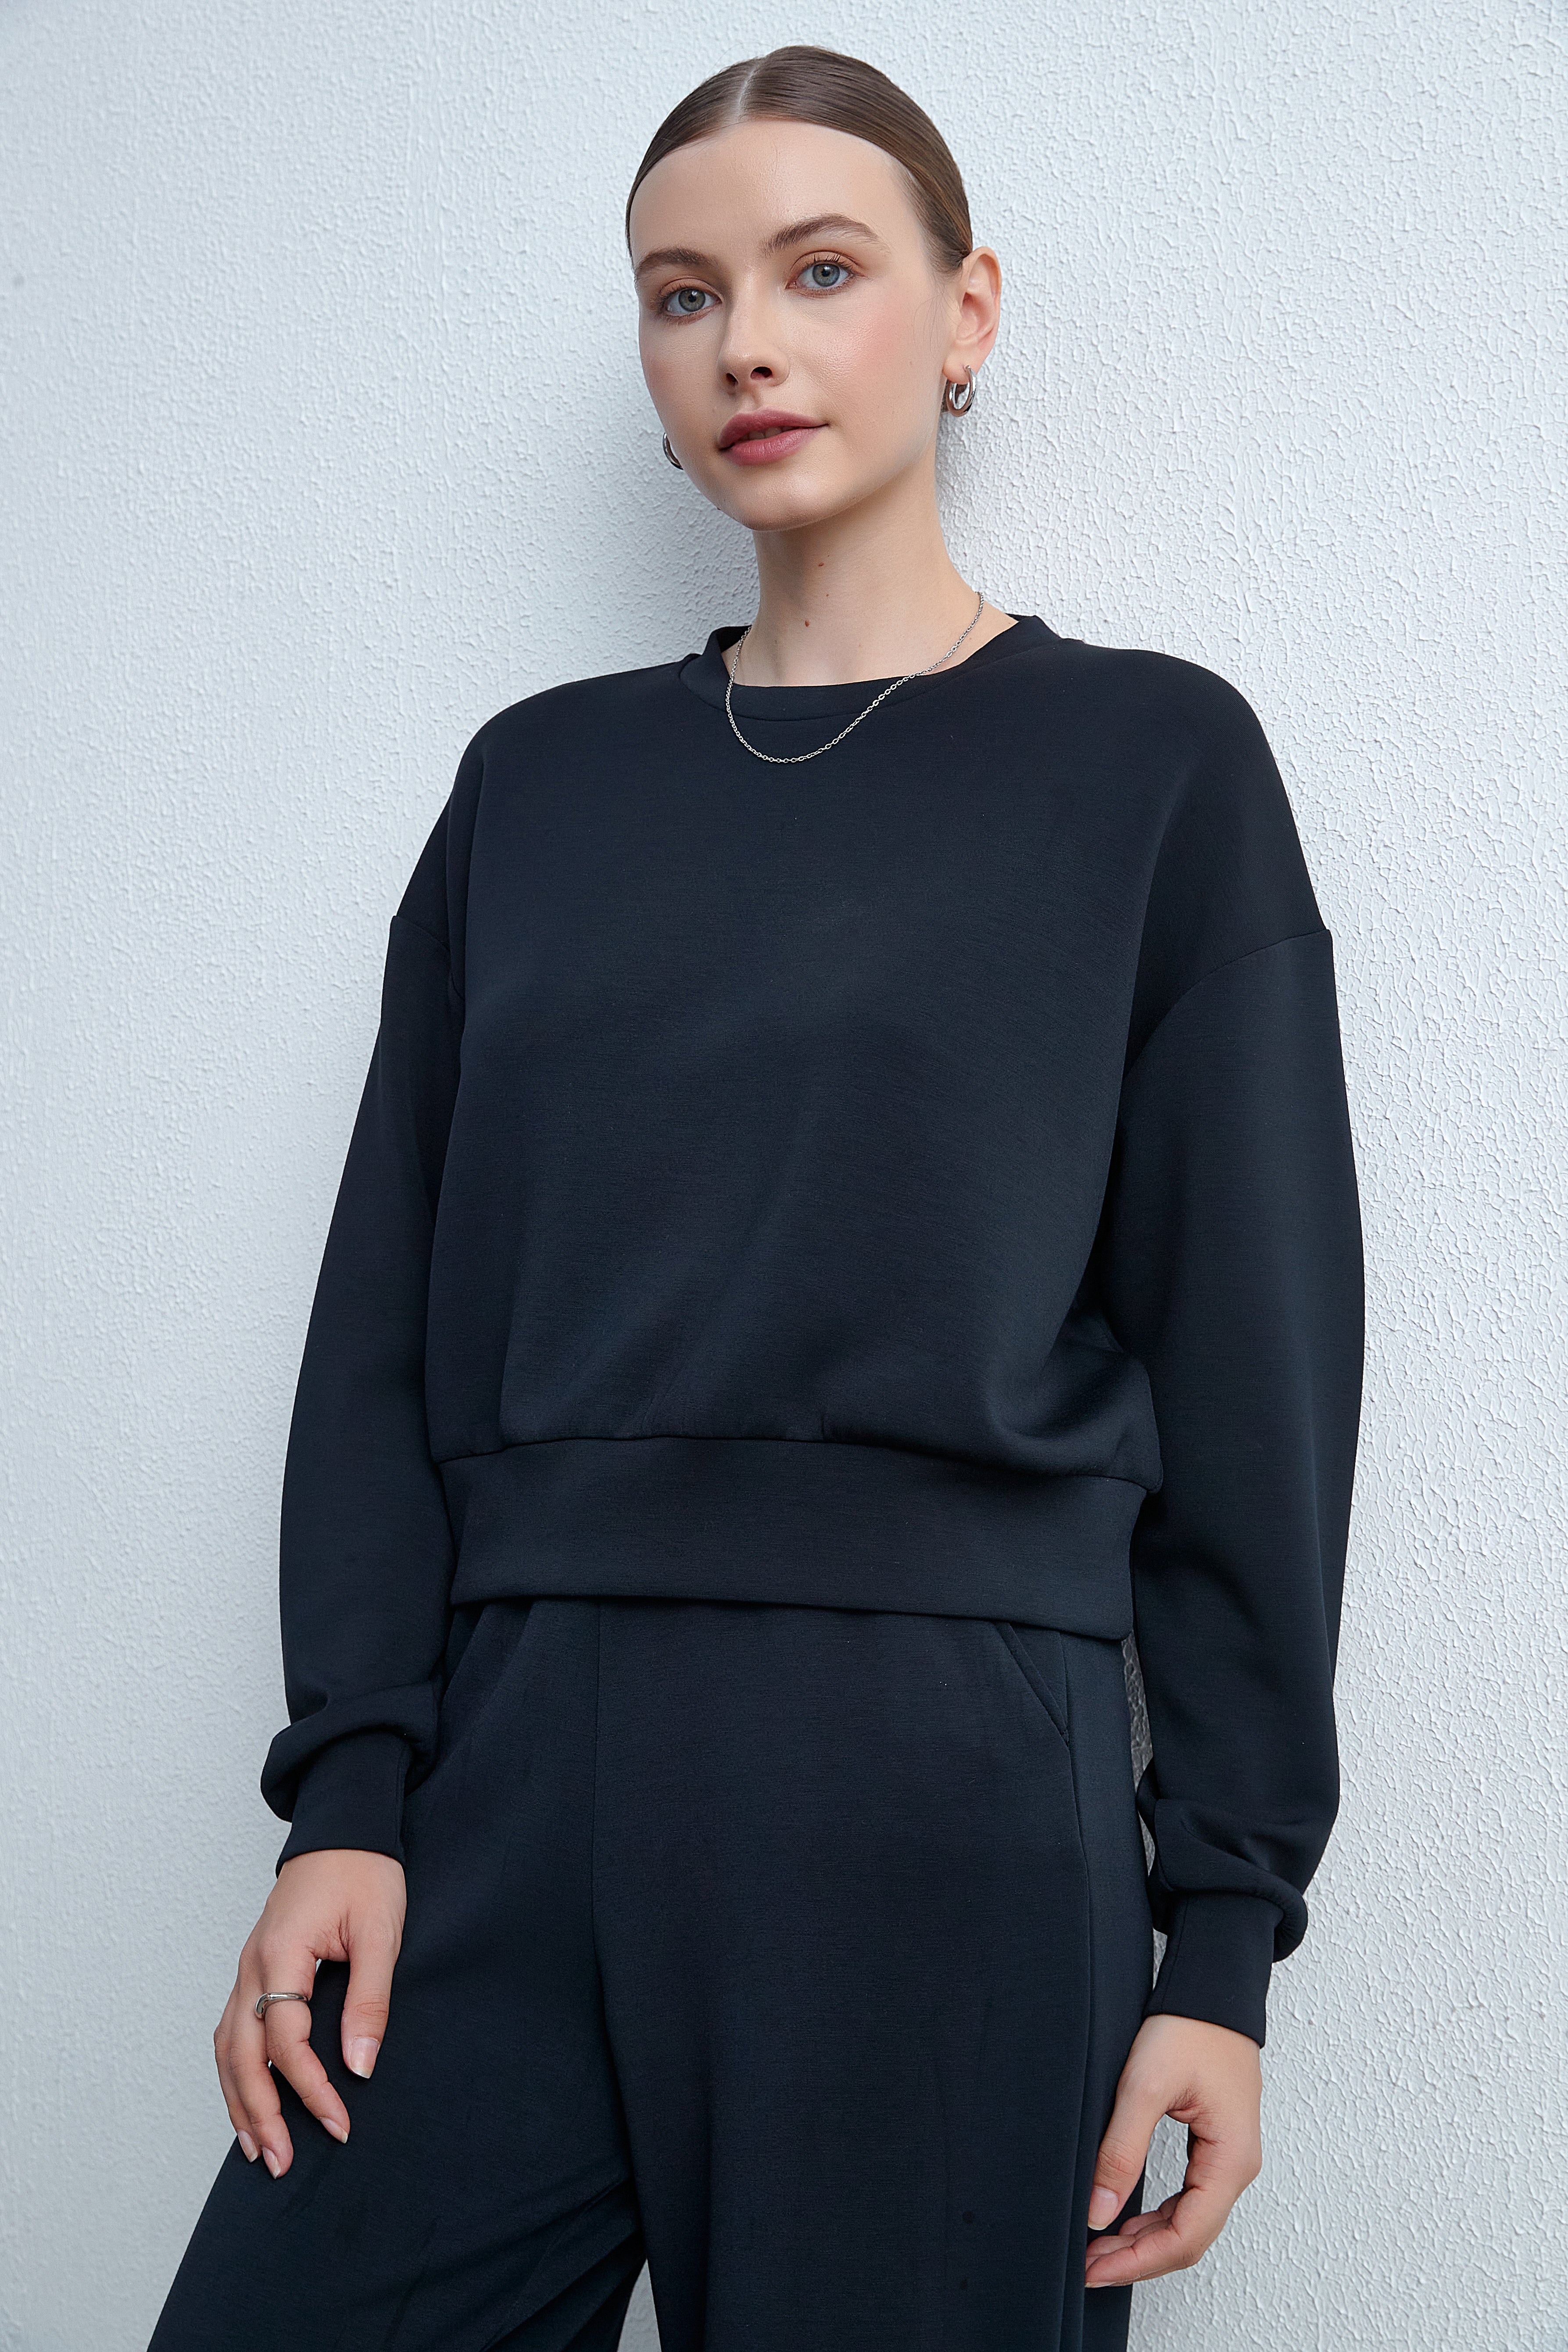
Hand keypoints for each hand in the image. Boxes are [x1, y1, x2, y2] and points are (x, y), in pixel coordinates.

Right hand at [213, 1849, 405, 2178]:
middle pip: (241, 2055)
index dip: (311, 2089)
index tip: (340, 2124)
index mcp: (281, 1954)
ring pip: (227, 2048)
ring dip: (239, 2101)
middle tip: (281, 2164)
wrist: (344, 1828)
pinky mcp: (255, 1969)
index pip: (286, 2041)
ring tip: (258, 2150)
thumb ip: (370, 1999)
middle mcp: (252, 1965)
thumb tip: (360, 2066)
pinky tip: (248, 2100)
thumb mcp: (382, 1932)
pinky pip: (233, 2031)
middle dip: (260, 2114)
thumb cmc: (366, 1873)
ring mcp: (247, 1967)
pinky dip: (236, 2072)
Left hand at [1083, 2013, 1261, 2288]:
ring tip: (1097, 2246)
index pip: (1185, 2237)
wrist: (1212, 1988)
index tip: (1093, 2269)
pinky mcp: (1214, 2145)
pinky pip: (1188, 2198)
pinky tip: (1124, 2216)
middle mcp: (1237, 2168)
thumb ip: (1122, 2151)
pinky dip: (1156, 2215)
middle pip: (1188, 2237)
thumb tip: (1099, 2211)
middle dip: (1137, 2257)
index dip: (1137, 2262)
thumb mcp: (1144, 2087)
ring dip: (1144, 2239)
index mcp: (1230, 2161)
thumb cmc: (1189, 2027)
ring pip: (1188, 2221)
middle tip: (1087, 2265)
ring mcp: (1228, 2157)